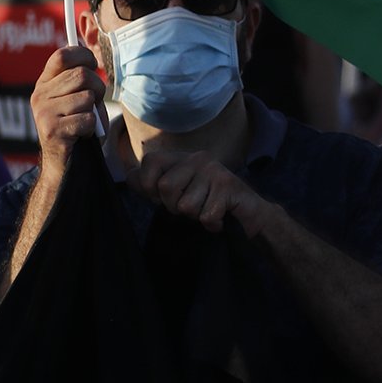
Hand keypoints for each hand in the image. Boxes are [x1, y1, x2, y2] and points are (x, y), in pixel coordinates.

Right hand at [28, 45, 104, 173]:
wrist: (64, 163)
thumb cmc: (77, 127)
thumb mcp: (77, 98)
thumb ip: (81, 79)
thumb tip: (93, 56)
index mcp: (45, 83)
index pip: (62, 55)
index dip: (84, 56)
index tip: (94, 64)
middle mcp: (40, 94)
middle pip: (82, 75)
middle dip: (98, 89)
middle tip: (94, 104)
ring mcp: (43, 111)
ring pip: (86, 97)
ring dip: (95, 111)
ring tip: (85, 121)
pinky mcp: (52, 129)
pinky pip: (88, 119)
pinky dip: (92, 128)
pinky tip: (81, 134)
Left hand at [126, 148, 271, 235]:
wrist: (250, 216)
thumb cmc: (208, 204)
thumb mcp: (176, 193)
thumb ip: (151, 184)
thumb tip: (131, 176)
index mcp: (182, 157)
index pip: (150, 162)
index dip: (149, 186)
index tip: (162, 198)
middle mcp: (198, 158)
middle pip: (165, 187)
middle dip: (174, 207)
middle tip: (190, 208)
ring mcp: (215, 171)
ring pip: (186, 205)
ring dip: (195, 217)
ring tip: (207, 210)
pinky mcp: (229, 187)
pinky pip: (206, 215)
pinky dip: (212, 224)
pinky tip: (220, 218)